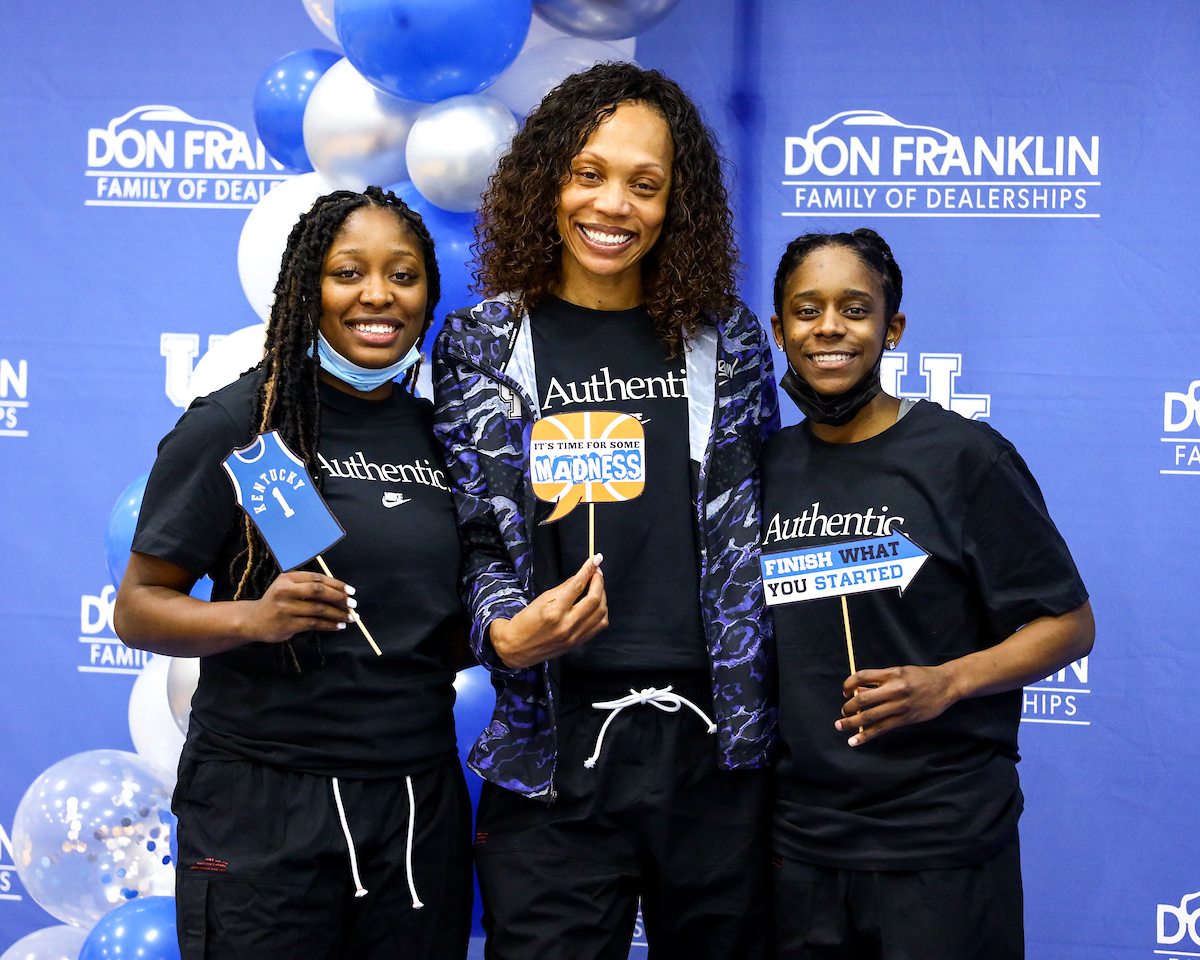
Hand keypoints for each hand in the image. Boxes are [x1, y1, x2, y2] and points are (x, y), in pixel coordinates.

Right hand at [240, 571, 355, 643]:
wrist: (253, 620)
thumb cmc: (276, 602)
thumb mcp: (287, 587)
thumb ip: (308, 586)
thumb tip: (340, 592)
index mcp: (288, 578)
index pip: (317, 578)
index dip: (336, 584)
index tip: (350, 591)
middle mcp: (285, 591)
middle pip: (318, 591)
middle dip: (339, 597)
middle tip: (353, 604)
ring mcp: (285, 608)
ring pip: (318, 609)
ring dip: (337, 614)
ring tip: (351, 617)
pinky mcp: (287, 624)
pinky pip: (313, 624)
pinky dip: (329, 625)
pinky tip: (339, 626)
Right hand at [489, 555, 607, 668]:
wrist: (517, 649)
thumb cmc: (525, 622)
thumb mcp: (540, 600)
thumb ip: (563, 588)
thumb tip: (580, 577)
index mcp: (554, 612)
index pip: (577, 586)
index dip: (588, 570)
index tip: (596, 559)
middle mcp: (567, 625)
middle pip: (594, 599)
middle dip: (599, 582)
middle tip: (597, 573)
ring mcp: (575, 636)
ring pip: (601, 613)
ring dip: (602, 596)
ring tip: (597, 587)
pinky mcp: (578, 643)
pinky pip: (599, 626)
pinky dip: (602, 612)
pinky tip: (597, 605)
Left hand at [835, 665, 958, 746]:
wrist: (945, 685)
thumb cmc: (920, 677)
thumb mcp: (899, 672)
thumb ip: (878, 681)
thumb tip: (857, 691)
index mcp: (890, 674)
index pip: (861, 676)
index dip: (848, 684)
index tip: (844, 692)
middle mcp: (894, 689)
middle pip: (863, 699)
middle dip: (848, 707)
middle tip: (842, 712)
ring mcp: (899, 705)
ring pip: (870, 716)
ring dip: (851, 722)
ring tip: (840, 726)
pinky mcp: (905, 719)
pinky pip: (881, 728)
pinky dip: (866, 735)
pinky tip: (855, 741)